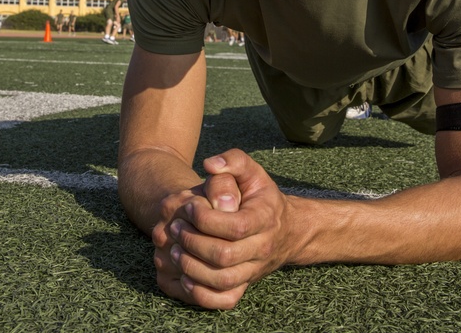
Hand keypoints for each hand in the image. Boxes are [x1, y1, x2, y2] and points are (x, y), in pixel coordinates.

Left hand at [160, 149, 296, 308]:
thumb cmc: (261, 198)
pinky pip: (224, 299)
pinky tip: (185, 276)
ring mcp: (254, 270)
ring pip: (222, 280)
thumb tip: (209, 165)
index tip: (189, 207)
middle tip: (175, 228)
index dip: (205, 219)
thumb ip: (233, 161)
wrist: (286, 230)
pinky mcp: (245, 285)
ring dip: (192, 267)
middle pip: (224, 256)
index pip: (235, 226)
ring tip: (175, 249)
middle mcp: (262, 248)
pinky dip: (201, 293)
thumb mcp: (253, 173)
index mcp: (265, 219)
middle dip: (193, 242)